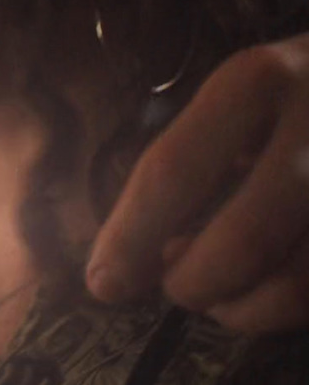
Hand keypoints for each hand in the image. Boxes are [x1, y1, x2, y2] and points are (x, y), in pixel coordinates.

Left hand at [89, 36, 308, 330]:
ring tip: (222, 296)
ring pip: (297, 283)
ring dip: (245, 309)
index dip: (130, 237)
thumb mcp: (247, 95)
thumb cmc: (302, 90)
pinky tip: (270, 289)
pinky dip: (288, 306)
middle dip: (195, 284)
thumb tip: (143, 255)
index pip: (174, 171)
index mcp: (255, 82)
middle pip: (243, 240)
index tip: (102, 283)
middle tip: (176, 289)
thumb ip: (197, 160)